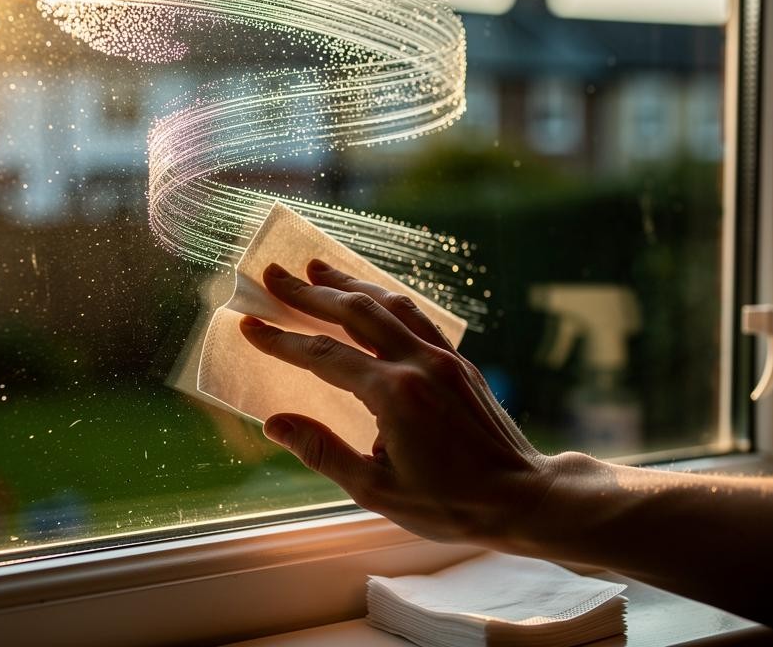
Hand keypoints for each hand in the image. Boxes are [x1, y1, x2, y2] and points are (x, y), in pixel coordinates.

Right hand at [239, 259, 552, 548]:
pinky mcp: (460, 362)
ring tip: (318, 268)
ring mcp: (443, 358)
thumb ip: (323, 453)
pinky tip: (372, 294)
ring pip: (390, 303)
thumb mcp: (377, 491)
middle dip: (309, 292)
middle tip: (274, 274)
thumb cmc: (451, 504)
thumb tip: (275, 424)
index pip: (324, 355)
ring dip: (350, 283)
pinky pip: (417, 315)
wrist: (523, 496)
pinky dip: (386, 298)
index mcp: (394, 394)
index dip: (282, 340)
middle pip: (354, 312)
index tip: (249, 324)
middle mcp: (418, 363)